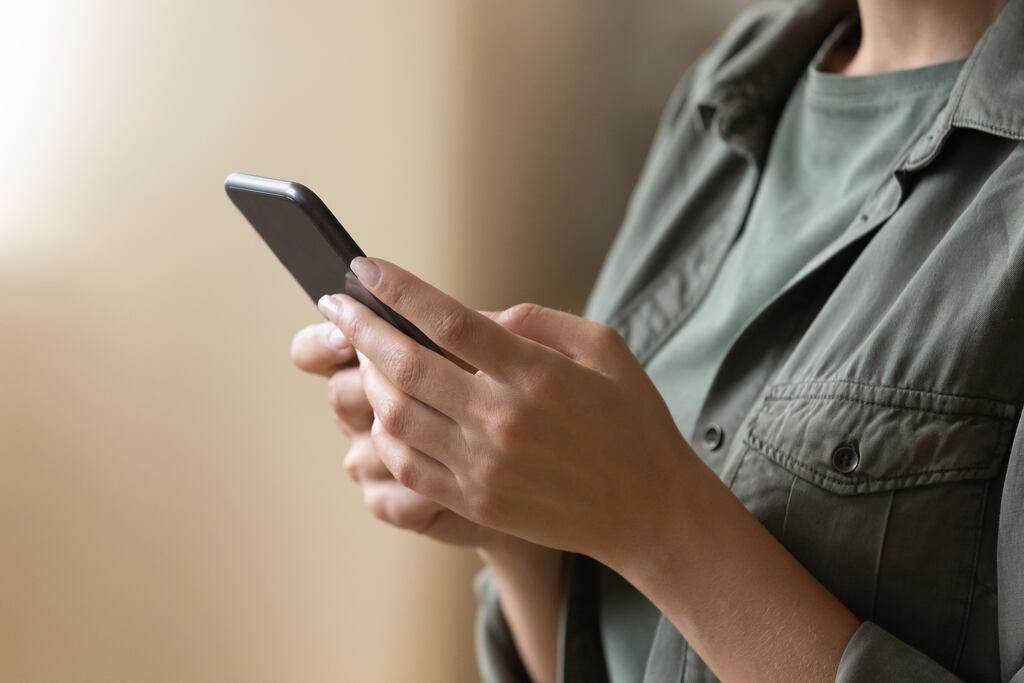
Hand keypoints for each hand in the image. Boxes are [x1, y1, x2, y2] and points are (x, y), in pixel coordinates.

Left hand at [318, 257, 695, 567]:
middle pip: (407, 366)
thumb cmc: (630, 419)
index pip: (448, 321)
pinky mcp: (475, 501)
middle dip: (360, 328)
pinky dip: (385, 434)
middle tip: (334, 302)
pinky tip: (382, 411)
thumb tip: (477, 317)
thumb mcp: (604, 348)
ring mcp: (484, 466)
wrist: (649, 509)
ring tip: (360, 354)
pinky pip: (408, 466)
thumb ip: (538, 322)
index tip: (364, 266)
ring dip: (368, 379)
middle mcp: (502, 419)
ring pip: (397, 416)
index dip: (399, 289)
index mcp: (535, 373)